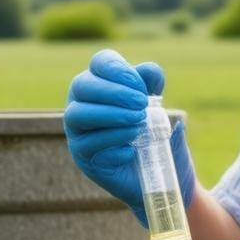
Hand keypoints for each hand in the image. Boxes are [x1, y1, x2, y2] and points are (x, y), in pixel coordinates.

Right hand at [64, 49, 195, 227]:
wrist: (161, 176)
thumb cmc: (156, 137)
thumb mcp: (159, 108)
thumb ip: (153, 87)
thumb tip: (148, 72)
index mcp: (102, 85)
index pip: (99, 62)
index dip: (117, 68)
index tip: (142, 86)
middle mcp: (82, 104)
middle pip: (82, 85)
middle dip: (113, 92)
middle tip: (142, 104)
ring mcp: (78, 132)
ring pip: (78, 115)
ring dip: (111, 116)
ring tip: (139, 123)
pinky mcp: (83, 157)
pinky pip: (89, 145)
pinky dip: (113, 143)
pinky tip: (132, 149)